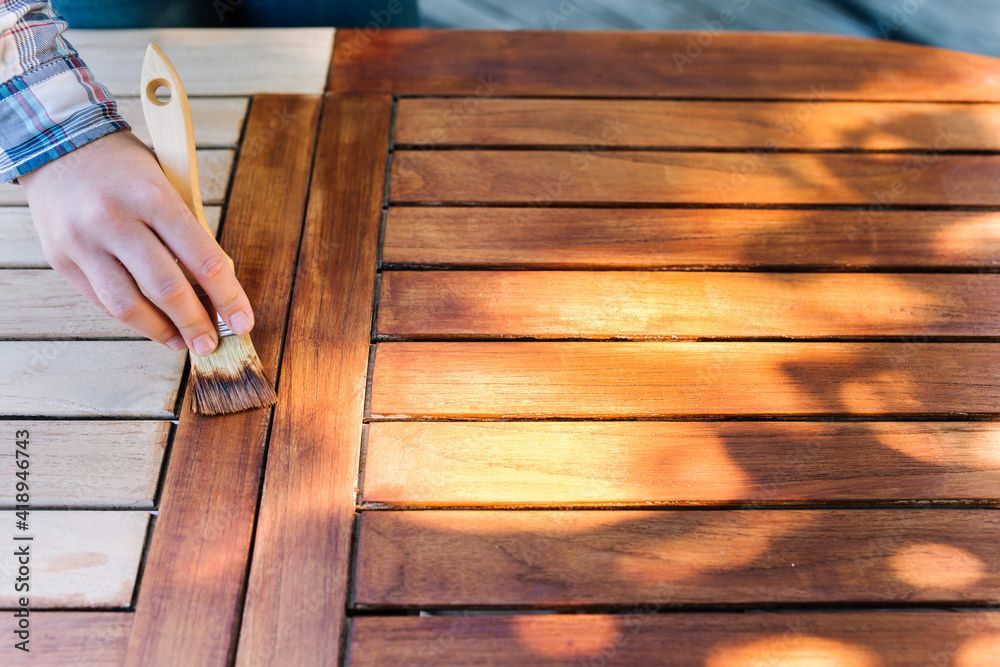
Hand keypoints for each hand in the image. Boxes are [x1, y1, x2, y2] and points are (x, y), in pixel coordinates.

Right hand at [21, 131, 253, 354]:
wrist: (57, 143)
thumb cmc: (126, 169)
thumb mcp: (166, 186)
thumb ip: (188, 234)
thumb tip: (217, 291)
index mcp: (152, 196)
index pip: (202, 258)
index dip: (227, 296)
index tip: (242, 322)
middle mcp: (114, 220)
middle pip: (166, 288)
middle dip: (196, 323)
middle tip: (212, 343)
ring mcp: (82, 242)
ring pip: (128, 305)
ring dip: (161, 331)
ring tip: (182, 342)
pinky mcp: (61, 259)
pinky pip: (102, 302)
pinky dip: (132, 319)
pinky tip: (153, 325)